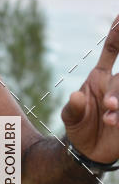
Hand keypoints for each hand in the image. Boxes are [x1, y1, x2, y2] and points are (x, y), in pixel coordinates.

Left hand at [61, 15, 118, 163]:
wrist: (86, 150)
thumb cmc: (79, 126)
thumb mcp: (70, 117)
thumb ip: (73, 107)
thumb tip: (75, 97)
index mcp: (101, 77)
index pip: (112, 49)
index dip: (117, 33)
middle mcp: (117, 84)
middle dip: (118, 91)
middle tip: (108, 105)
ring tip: (109, 118)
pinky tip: (113, 123)